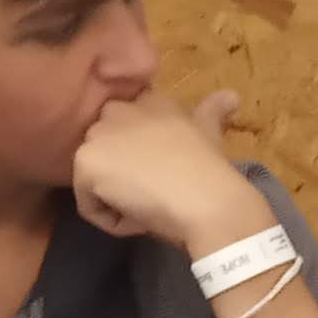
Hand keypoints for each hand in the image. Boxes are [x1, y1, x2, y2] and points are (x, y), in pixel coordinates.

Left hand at [69, 88, 263, 255]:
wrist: (206, 199)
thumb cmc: (211, 170)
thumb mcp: (211, 132)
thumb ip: (213, 111)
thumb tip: (233, 95)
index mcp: (147, 100)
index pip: (126, 128)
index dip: (140, 155)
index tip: (164, 171)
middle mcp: (117, 109)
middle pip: (105, 153)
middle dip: (122, 175)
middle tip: (155, 191)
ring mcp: (96, 135)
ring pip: (96, 181)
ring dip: (119, 200)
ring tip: (150, 205)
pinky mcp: (84, 163)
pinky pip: (89, 206)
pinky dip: (114, 221)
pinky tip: (140, 216)